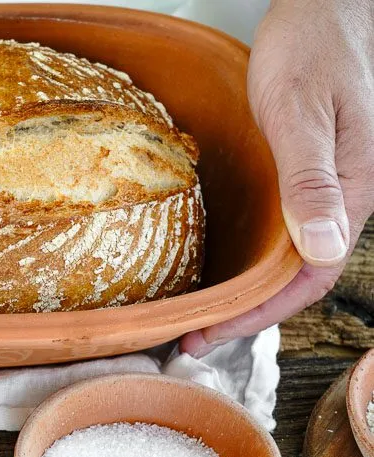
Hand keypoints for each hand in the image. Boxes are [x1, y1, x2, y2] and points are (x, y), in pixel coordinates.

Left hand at [182, 0, 373, 356]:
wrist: (327, 9)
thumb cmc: (316, 49)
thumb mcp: (304, 114)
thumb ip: (312, 179)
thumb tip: (321, 248)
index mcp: (351, 194)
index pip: (309, 280)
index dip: (258, 315)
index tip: (210, 335)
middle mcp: (341, 200)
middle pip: (296, 278)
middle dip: (245, 314)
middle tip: (191, 337)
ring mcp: (324, 187)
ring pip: (288, 257)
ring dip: (246, 290)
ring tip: (200, 312)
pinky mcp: (304, 172)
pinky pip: (281, 229)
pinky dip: (250, 255)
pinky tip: (221, 261)